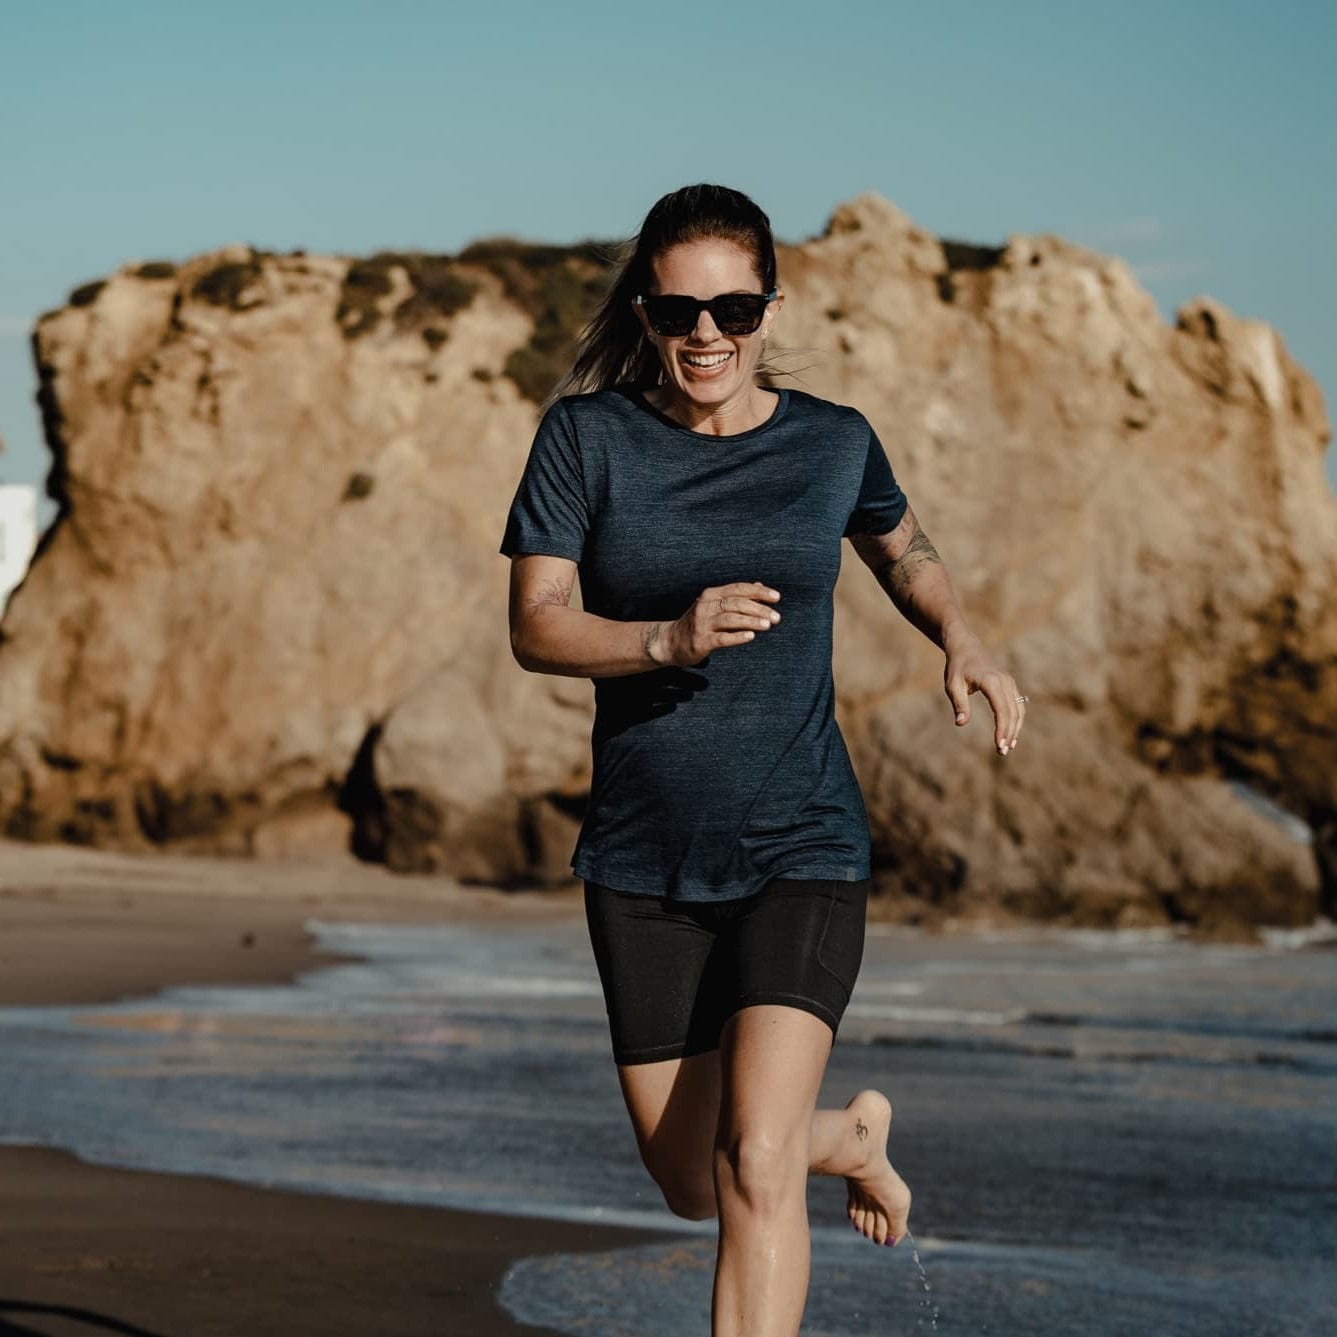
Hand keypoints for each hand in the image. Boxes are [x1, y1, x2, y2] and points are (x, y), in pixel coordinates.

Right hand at [659, 581, 781, 666]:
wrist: (671, 642)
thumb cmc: (699, 623)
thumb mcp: (715, 606)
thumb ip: (736, 596)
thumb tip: (759, 586)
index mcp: (711, 595)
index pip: (739, 588)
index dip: (759, 592)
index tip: (777, 597)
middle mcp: (706, 606)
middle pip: (736, 603)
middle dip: (759, 608)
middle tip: (776, 616)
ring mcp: (702, 623)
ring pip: (731, 619)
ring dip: (751, 621)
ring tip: (768, 625)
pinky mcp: (701, 641)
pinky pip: (722, 638)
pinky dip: (737, 636)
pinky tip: (751, 636)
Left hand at [943, 632, 1025, 755]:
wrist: (966, 647)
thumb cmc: (957, 667)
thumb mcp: (952, 685)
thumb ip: (959, 703)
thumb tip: (961, 723)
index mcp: (991, 681)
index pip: (1001, 710)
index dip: (1002, 729)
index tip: (999, 745)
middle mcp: (1004, 682)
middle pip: (1013, 712)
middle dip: (1009, 733)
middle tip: (1002, 751)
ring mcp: (1009, 682)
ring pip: (1019, 709)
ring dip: (1015, 728)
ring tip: (1008, 746)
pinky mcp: (1010, 685)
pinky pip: (1018, 705)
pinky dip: (1016, 720)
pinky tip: (1011, 733)